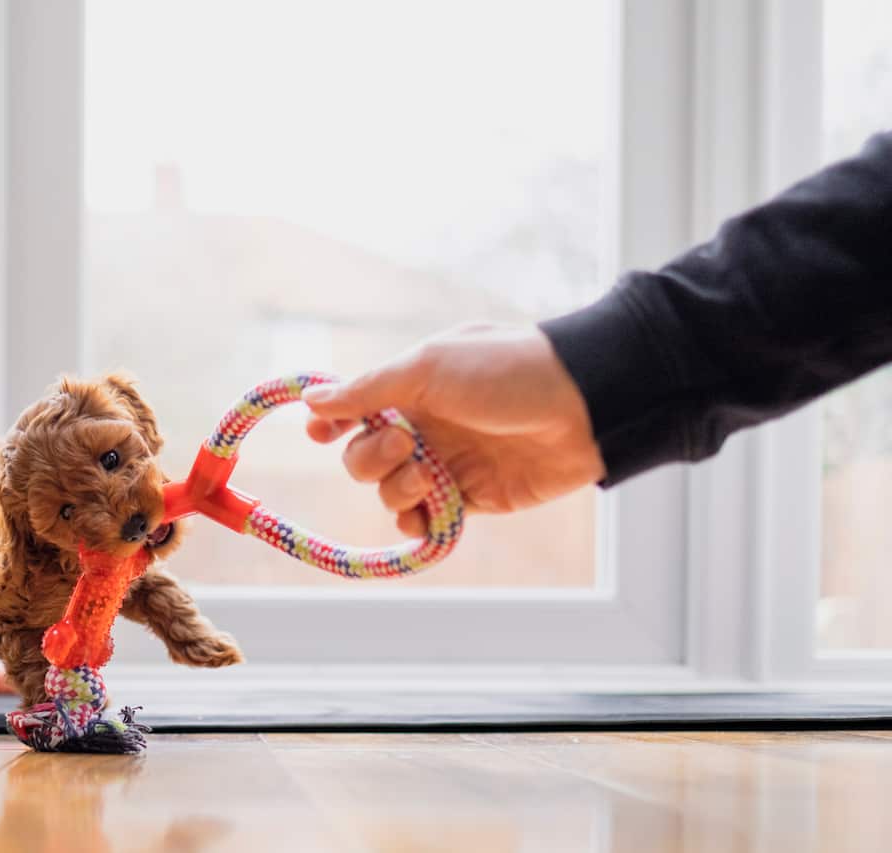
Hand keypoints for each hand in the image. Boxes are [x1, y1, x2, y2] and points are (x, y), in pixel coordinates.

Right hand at [303, 324, 604, 535]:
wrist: (582, 406)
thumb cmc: (504, 371)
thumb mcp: (430, 366)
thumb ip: (368, 388)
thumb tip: (313, 399)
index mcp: (409, 386)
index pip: (352, 408)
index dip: (330, 422)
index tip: (319, 433)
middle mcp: (422, 425)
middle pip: (362, 456)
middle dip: (371, 456)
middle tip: (406, 441)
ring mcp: (445, 463)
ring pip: (389, 491)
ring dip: (396, 488)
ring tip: (430, 474)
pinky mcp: (471, 498)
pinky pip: (424, 519)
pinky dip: (416, 521)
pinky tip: (424, 514)